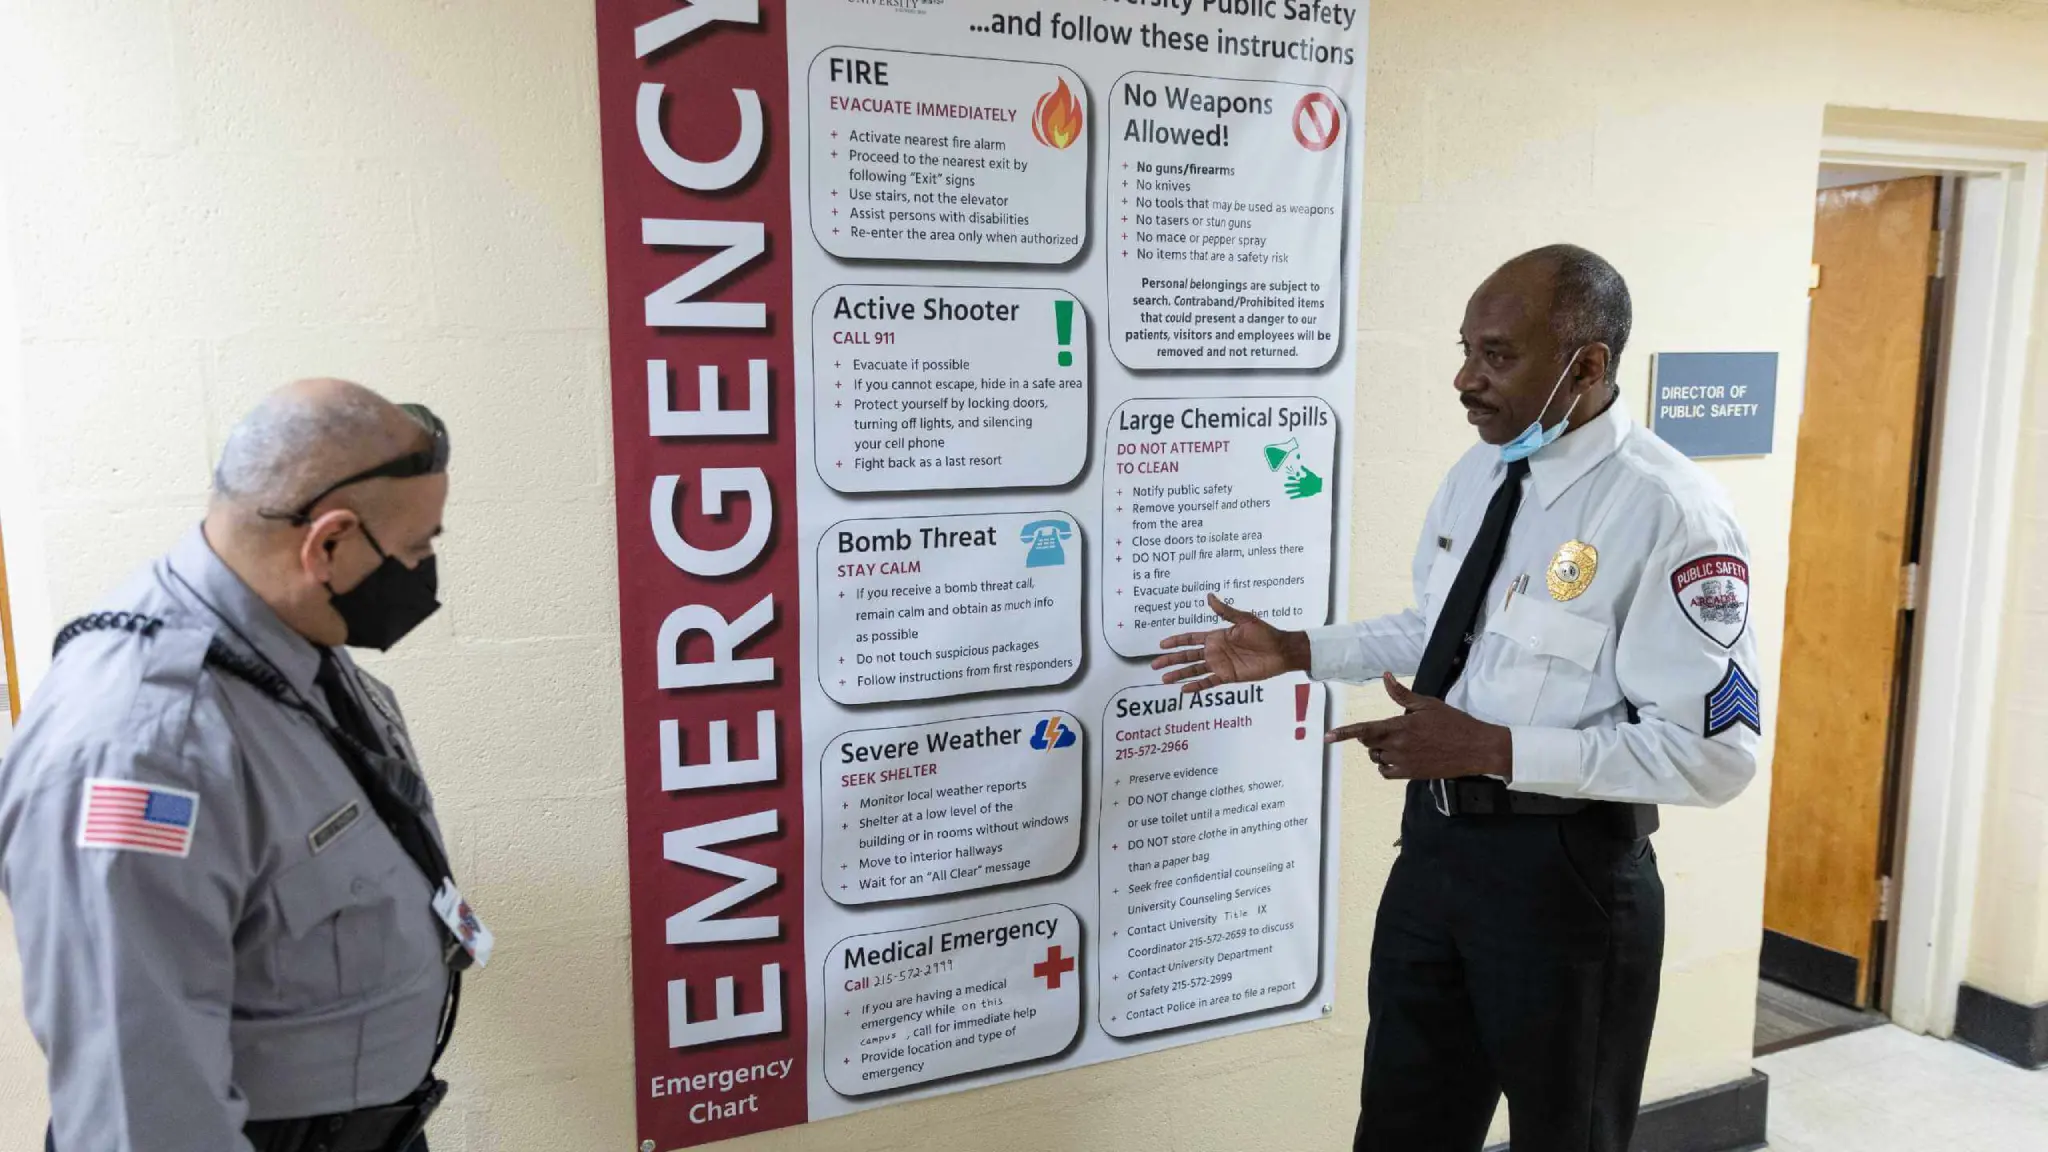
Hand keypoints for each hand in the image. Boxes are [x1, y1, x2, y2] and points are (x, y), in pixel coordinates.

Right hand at [1151, 593, 1309, 693]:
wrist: (1281, 651)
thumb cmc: (1265, 633)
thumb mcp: (1244, 619)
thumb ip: (1225, 611)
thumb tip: (1209, 596)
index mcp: (1217, 636)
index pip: (1191, 639)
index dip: (1176, 641)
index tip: (1162, 644)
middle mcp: (1215, 651)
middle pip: (1188, 656)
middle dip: (1171, 660)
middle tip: (1154, 664)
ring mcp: (1221, 665)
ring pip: (1195, 670)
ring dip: (1179, 674)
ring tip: (1164, 679)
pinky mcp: (1229, 677)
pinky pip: (1209, 682)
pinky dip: (1197, 686)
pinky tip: (1184, 690)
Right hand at [1284, 469, 1322, 499]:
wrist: (1320, 485)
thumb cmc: (1315, 479)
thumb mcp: (1310, 474)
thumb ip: (1305, 470)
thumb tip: (1301, 465)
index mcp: (1302, 480)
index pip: (1295, 479)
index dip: (1291, 478)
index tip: (1287, 478)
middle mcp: (1301, 485)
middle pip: (1294, 485)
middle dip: (1289, 485)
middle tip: (1284, 485)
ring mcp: (1302, 490)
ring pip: (1295, 490)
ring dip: (1290, 491)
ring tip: (1285, 492)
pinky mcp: (1304, 494)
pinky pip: (1298, 495)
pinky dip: (1294, 497)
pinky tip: (1290, 497)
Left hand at [1325, 673, 1513, 780]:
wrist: (1475, 748)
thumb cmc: (1453, 723)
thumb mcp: (1428, 704)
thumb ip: (1401, 694)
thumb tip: (1385, 676)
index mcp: (1400, 727)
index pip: (1365, 730)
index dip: (1344, 733)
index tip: (1327, 736)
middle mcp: (1398, 746)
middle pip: (1369, 744)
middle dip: (1373, 736)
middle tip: (1393, 729)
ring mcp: (1403, 762)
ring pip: (1377, 758)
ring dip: (1381, 751)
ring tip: (1401, 742)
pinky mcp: (1411, 774)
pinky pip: (1387, 772)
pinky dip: (1387, 765)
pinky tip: (1400, 757)